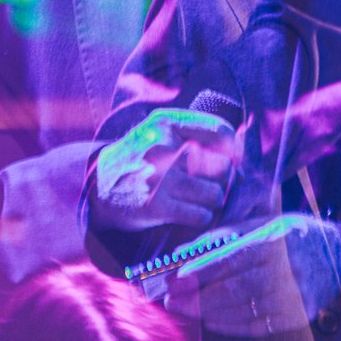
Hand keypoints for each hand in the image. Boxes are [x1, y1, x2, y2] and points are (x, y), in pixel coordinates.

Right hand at [93, 109, 238, 232]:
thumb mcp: (162, 132)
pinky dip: (201, 217)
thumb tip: (242, 164)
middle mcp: (162, 146)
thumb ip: (199, 137)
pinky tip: (191, 213)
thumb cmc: (141, 158)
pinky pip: (200, 215)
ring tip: (201, 200)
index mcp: (167, 122)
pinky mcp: (154, 206)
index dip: (233, 151)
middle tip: (214, 186)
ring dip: (213, 202)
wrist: (97, 186)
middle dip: (224, 181)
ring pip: (214, 194)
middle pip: (222, 167)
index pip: (221, 132)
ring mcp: (158, 177)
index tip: (231, 162)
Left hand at [165, 214, 340, 336]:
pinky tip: (211, 321)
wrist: (338, 255)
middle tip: (170, 300)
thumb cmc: (291, 235)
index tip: (175, 278)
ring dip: (208, 312)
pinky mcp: (296, 316)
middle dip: (197, 296)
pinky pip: (257, 326)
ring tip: (186, 310)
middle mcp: (286, 269)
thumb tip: (183, 253)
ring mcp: (293, 296)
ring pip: (243, 310)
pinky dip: (230, 325)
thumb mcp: (262, 224)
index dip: (201, 270)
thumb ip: (223, 236)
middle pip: (234, 288)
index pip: (232, 258)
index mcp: (276, 240)